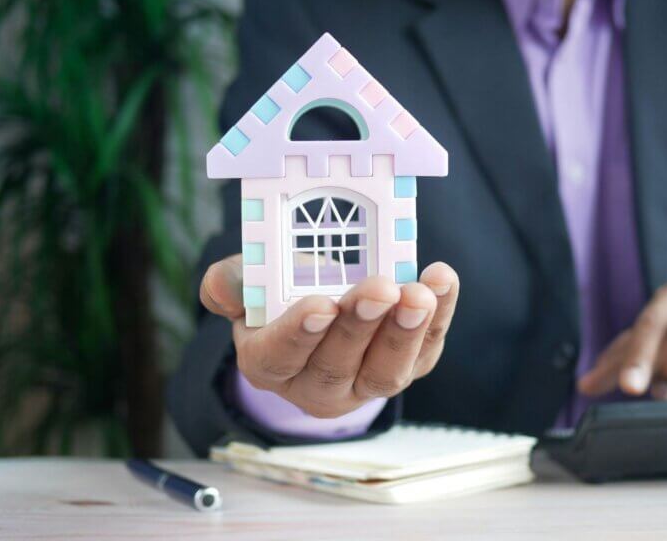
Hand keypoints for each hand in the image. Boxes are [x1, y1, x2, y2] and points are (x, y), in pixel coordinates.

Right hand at [200, 254, 459, 417]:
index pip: (280, 356)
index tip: (321, 305)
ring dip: (405, 331)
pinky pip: (426, 350)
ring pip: (385, 371)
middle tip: (380, 289)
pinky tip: (442, 281)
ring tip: (418, 294)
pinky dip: (439, 316)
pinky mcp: (408, 367)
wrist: (323, 302)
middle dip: (361, 326)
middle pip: (337, 366)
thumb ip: (231, 283)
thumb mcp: (249, 283)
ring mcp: (366, 383)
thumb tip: (225, 287)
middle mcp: (316, 385)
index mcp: (269, 363)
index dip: (300, 333)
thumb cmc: (281, 292)